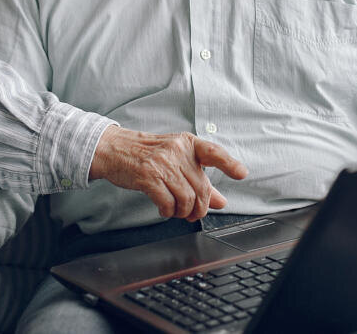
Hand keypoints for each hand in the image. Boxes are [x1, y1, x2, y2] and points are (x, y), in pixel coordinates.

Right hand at [89, 127, 247, 221]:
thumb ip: (199, 179)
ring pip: (186, 198)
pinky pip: (168, 203)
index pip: (213, 152)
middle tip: (193, 214)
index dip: (229, 163)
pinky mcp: (148, 177)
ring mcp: (162, 163)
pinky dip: (169, 211)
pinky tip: (164, 209)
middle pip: (201, 187)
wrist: (114, 149)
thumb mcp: (175, 160)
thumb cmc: (147, 154)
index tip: (242, 173)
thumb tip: (220, 200)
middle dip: (200, 207)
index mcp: (187, 143)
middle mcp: (177, 151)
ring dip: (184, 212)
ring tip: (177, 211)